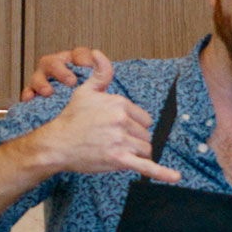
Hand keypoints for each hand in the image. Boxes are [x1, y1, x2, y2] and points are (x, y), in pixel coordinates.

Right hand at [22, 47, 101, 100]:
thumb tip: (100, 57)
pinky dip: (28, 93)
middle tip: (71, 81)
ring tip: (49, 92)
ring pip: (38, 75)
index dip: (82, 57)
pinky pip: (27, 91)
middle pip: (54, 61)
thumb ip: (102, 74)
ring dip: (43, 82)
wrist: (74, 117)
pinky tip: (31, 98)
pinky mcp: (33, 93)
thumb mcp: (98, 87)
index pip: (78, 54)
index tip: (86, 65)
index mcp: (75, 63)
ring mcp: (43, 80)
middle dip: (61, 70)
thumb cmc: (87, 99)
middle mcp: (57, 68)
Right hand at [30, 52, 181, 182]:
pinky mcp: (118, 159)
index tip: (117, 128)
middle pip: (145, 135)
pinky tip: (175, 178)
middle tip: (112, 141)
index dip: (133, 125)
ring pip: (145, 150)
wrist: (56, 144)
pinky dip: (162, 173)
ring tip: (115, 151)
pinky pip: (146, 167)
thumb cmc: (71, 119)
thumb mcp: (86, 91)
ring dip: (135, 153)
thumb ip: (100, 73)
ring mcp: (121, 140)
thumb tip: (99, 53)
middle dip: (134, 140)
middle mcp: (122, 120)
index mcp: (119, 103)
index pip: (144, 119)